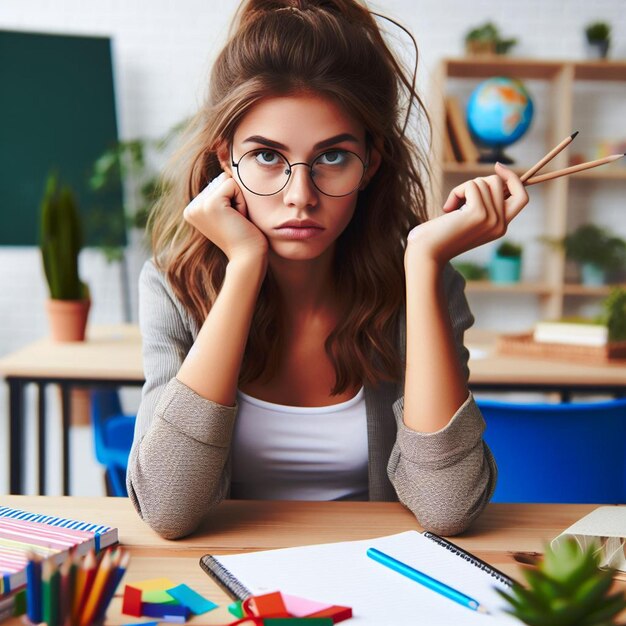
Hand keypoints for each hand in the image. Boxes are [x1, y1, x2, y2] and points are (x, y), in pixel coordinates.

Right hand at [183, 173, 267, 262]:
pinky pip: (232, 185)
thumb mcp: (228, 213)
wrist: (247, 257)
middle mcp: (192, 207)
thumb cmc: (244, 236)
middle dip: (235, 199)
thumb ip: (222, 195)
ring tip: (237, 221)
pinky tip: (239, 219)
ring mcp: (199, 206)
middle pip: (221, 181)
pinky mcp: (211, 204)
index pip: (217, 185)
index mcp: (193, 210)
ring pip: (227, 181)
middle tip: (235, 222)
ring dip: (239, 200)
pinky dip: (242, 201)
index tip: (231, 222)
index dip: (232, 200)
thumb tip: (226, 171)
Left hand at [405, 163, 528, 265]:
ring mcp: (492, 220)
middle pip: (499, 183)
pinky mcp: (479, 214)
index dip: (512, 179)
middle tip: (459, 199)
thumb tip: (495, 176)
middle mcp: (501, 225)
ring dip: (463, 189)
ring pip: (484, 181)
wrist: (427, 254)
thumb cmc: (441, 235)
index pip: (522, 197)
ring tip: (452, 207)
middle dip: (476, 183)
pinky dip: (456, 192)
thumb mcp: (469, 218)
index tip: (497, 166)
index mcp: (501, 227)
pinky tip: (447, 209)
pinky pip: (471, 185)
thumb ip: (485, 204)